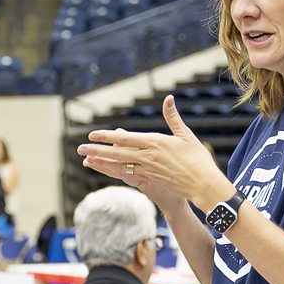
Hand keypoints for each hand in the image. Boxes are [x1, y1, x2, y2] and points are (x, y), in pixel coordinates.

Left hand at [77, 95, 230, 207]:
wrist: (203, 184)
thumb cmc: (197, 159)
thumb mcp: (186, 135)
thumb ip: (173, 118)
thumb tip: (168, 98)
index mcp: (155, 142)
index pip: (126, 138)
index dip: (107, 136)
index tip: (93, 134)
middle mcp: (148, 156)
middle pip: (117, 152)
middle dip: (96, 149)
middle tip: (79, 147)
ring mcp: (147, 170)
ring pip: (118, 165)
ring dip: (100, 162)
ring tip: (85, 159)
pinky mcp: (149, 180)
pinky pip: (126, 175)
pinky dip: (112, 172)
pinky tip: (102, 170)